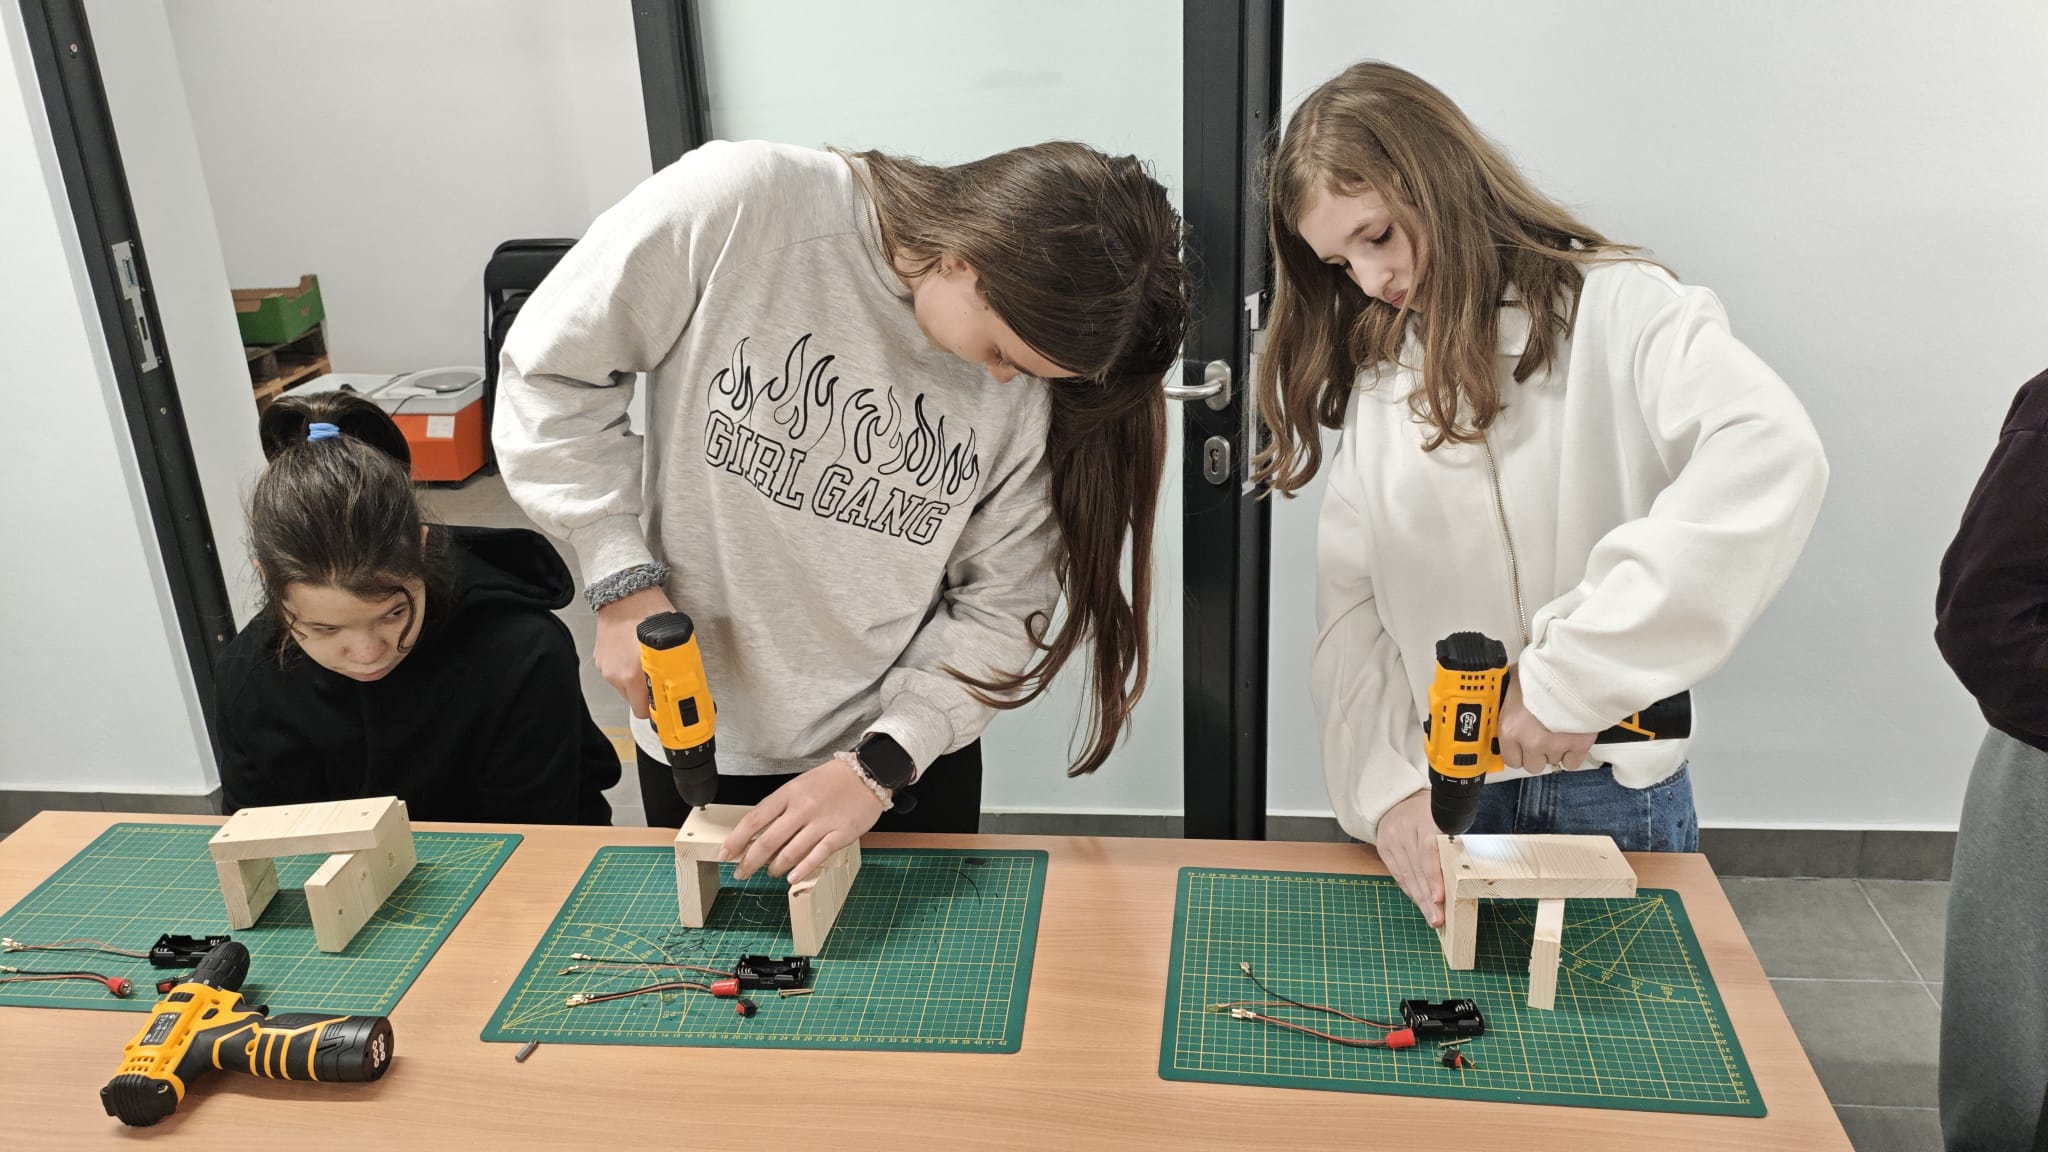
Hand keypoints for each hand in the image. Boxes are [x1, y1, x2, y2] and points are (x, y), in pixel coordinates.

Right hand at [594, 586, 674, 718]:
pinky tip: (634, 654)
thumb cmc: (649, 610)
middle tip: (660, 681)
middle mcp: (616, 674)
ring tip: (646, 662)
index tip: (666, 710)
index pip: (643, 710)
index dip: (657, 711)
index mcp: (632, 674)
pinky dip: (626, 669)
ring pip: (625, 688)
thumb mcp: (674, 641)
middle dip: (648, 695)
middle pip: (634, 701)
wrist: (624, 593)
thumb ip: (678, 666)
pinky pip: (616, 674)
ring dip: (637, 682)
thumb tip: (688, 680)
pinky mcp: (600, 660)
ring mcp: (606, 667)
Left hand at [721, 758, 886, 883]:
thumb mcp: (799, 786)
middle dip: (750, 861)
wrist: (867, 773)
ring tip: (770, 872)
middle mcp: (802, 808)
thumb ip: (780, 809)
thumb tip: (757, 835)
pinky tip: (792, 877)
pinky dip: (802, 870)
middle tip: (742, 872)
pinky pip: (817, 856)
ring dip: (775, 867)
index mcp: (788, 794)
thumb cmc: (831, 781)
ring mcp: (822, 822)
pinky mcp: (840, 834)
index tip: (725, 854)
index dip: (735, 840)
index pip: (754, 819)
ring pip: (790, 852)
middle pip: (768, 841)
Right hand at [1375, 790, 1444, 926]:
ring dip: (1419, 899)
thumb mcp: (1447, 820)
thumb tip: (1462, 877)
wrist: (1400, 799)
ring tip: (1432, 918)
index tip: (1439, 898)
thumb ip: (1452, 844)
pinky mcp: (1383, 847)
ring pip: (1406, 874)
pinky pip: (1398, 874)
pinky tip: (1419, 902)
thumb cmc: (1432, 812)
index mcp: (1425, 818)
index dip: (1433, 877)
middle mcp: (1404, 828)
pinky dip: (1410, 890)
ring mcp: (1391, 838)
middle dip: (1428, 897)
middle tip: (1438, 919)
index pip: (1428, 852)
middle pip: (1417, 868)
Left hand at [1497, 671, 1595, 772]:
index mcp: (1510, 728)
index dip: (1517, 752)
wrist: (1573, 670)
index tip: (1521, 747)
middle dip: (1536, 753)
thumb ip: (1506, 699)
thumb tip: (1498, 699)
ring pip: (1552, 762)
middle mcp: (1531, 741)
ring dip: (1554, 750)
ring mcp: (1555, 745)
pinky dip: (1572, 754)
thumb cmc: (1542, 673)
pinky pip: (1572, 763)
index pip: (1510, 759)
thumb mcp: (1513, 682)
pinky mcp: (1578, 745)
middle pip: (1532, 765)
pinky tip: (1571, 739)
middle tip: (1541, 737)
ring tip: (1557, 731)